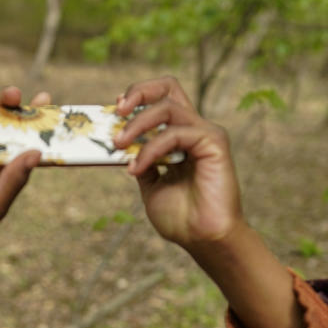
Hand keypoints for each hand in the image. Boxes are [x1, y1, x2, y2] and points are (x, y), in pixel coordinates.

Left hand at [114, 76, 245, 257]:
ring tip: (119, 145)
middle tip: (116, 112)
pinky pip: (175, 133)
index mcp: (179, 136)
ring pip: (167, 108)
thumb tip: (119, 144)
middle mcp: (193, 129)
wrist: (202, 239)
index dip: (137, 96)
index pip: (160, 99)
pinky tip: (138, 167)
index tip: (114, 112)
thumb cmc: (181, 218)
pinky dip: (151, 148)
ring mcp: (205, 134)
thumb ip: (140, 161)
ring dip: (137, 124)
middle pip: (168, 87)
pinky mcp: (214, 143)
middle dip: (138, 92)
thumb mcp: (150, 185)